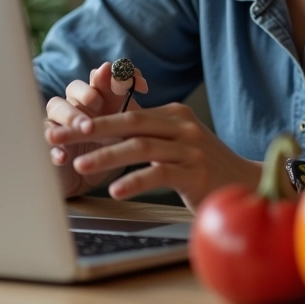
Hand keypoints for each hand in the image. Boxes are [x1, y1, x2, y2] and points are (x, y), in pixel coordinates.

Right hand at [44, 61, 148, 197]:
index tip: (141, 84)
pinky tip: (63, 156)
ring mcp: (59, 124)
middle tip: (97, 102)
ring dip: (71, 116)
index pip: (105, 76)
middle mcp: (78, 106)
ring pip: (55, 107)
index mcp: (101, 99)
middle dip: (87, 92)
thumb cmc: (108, 152)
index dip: (120, 74)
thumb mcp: (125, 132)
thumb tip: (143, 86)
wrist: (85, 183)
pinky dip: (53, 148)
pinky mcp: (46, 146)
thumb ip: (133, 112)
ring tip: (84, 128)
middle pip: (76, 87)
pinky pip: (44, 141)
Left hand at [46, 101, 262, 212]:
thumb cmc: (203, 165)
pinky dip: (136, 181)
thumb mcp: (177, 141)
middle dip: (93, 129)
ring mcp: (191, 149)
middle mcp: (183, 126)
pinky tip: (116, 190)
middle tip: (60, 136)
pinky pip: (160, 174)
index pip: (129, 114)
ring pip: (142, 147)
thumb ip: (150, 131)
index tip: (66, 127)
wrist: (244, 184)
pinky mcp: (196, 174)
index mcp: (175, 114)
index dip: (95, 120)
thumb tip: (111, 123)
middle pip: (131, 123)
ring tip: (81, 163)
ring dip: (108, 155)